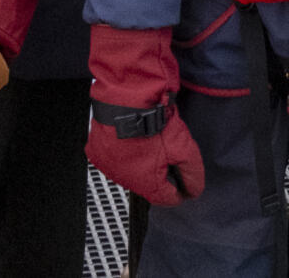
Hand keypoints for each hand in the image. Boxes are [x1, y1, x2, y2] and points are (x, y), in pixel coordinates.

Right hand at [86, 23, 203, 205]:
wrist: (128, 89)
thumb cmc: (153, 115)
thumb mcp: (183, 145)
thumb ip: (191, 173)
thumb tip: (193, 191)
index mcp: (143, 182)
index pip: (166, 198)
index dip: (179, 187)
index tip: (184, 174)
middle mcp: (121, 178)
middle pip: (147, 184)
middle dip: (160, 171)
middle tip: (168, 149)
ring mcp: (106, 163)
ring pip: (130, 170)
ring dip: (142, 161)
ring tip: (151, 139)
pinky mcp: (96, 148)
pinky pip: (114, 156)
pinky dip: (125, 150)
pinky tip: (134, 135)